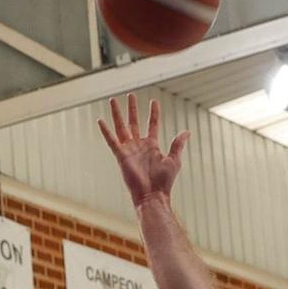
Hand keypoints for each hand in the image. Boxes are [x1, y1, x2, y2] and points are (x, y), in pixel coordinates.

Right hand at [98, 94, 186, 208]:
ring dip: (117, 114)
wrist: (153, 194)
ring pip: (121, 127)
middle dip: (132, 108)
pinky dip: (106, 131)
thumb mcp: (174, 160)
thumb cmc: (164, 181)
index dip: (153, 113)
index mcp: (152, 145)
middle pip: (134, 122)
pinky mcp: (120, 155)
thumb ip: (178, 144)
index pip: (152, 124)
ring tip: (113, 100)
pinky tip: (100, 120)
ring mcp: (129, 149)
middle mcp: (139, 145)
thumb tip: (187, 131)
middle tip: (130, 94)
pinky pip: (111, 141)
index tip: (154, 101)